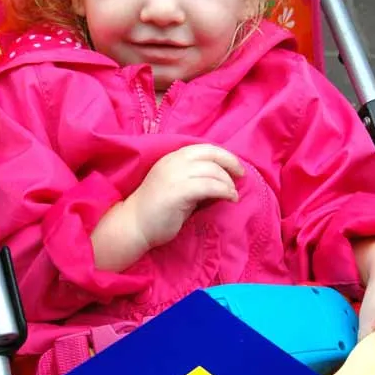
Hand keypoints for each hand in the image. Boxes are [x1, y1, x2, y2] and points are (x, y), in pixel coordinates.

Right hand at [125, 144, 243, 249]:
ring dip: (228, 182)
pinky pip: (208, 186)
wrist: (133, 226)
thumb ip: (194, 178)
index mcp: (172, 158)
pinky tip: (229, 198)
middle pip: (211, 155)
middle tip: (241, 177)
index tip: (236, 168)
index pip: (204, 148)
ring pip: (212, 171)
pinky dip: (224, 191)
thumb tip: (221, 179)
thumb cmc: (156, 210)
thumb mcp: (176, 185)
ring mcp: (174, 176)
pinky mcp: (177, 193)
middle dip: (231, 164)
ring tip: (233, 194)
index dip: (224, 155)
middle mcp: (173, 162)